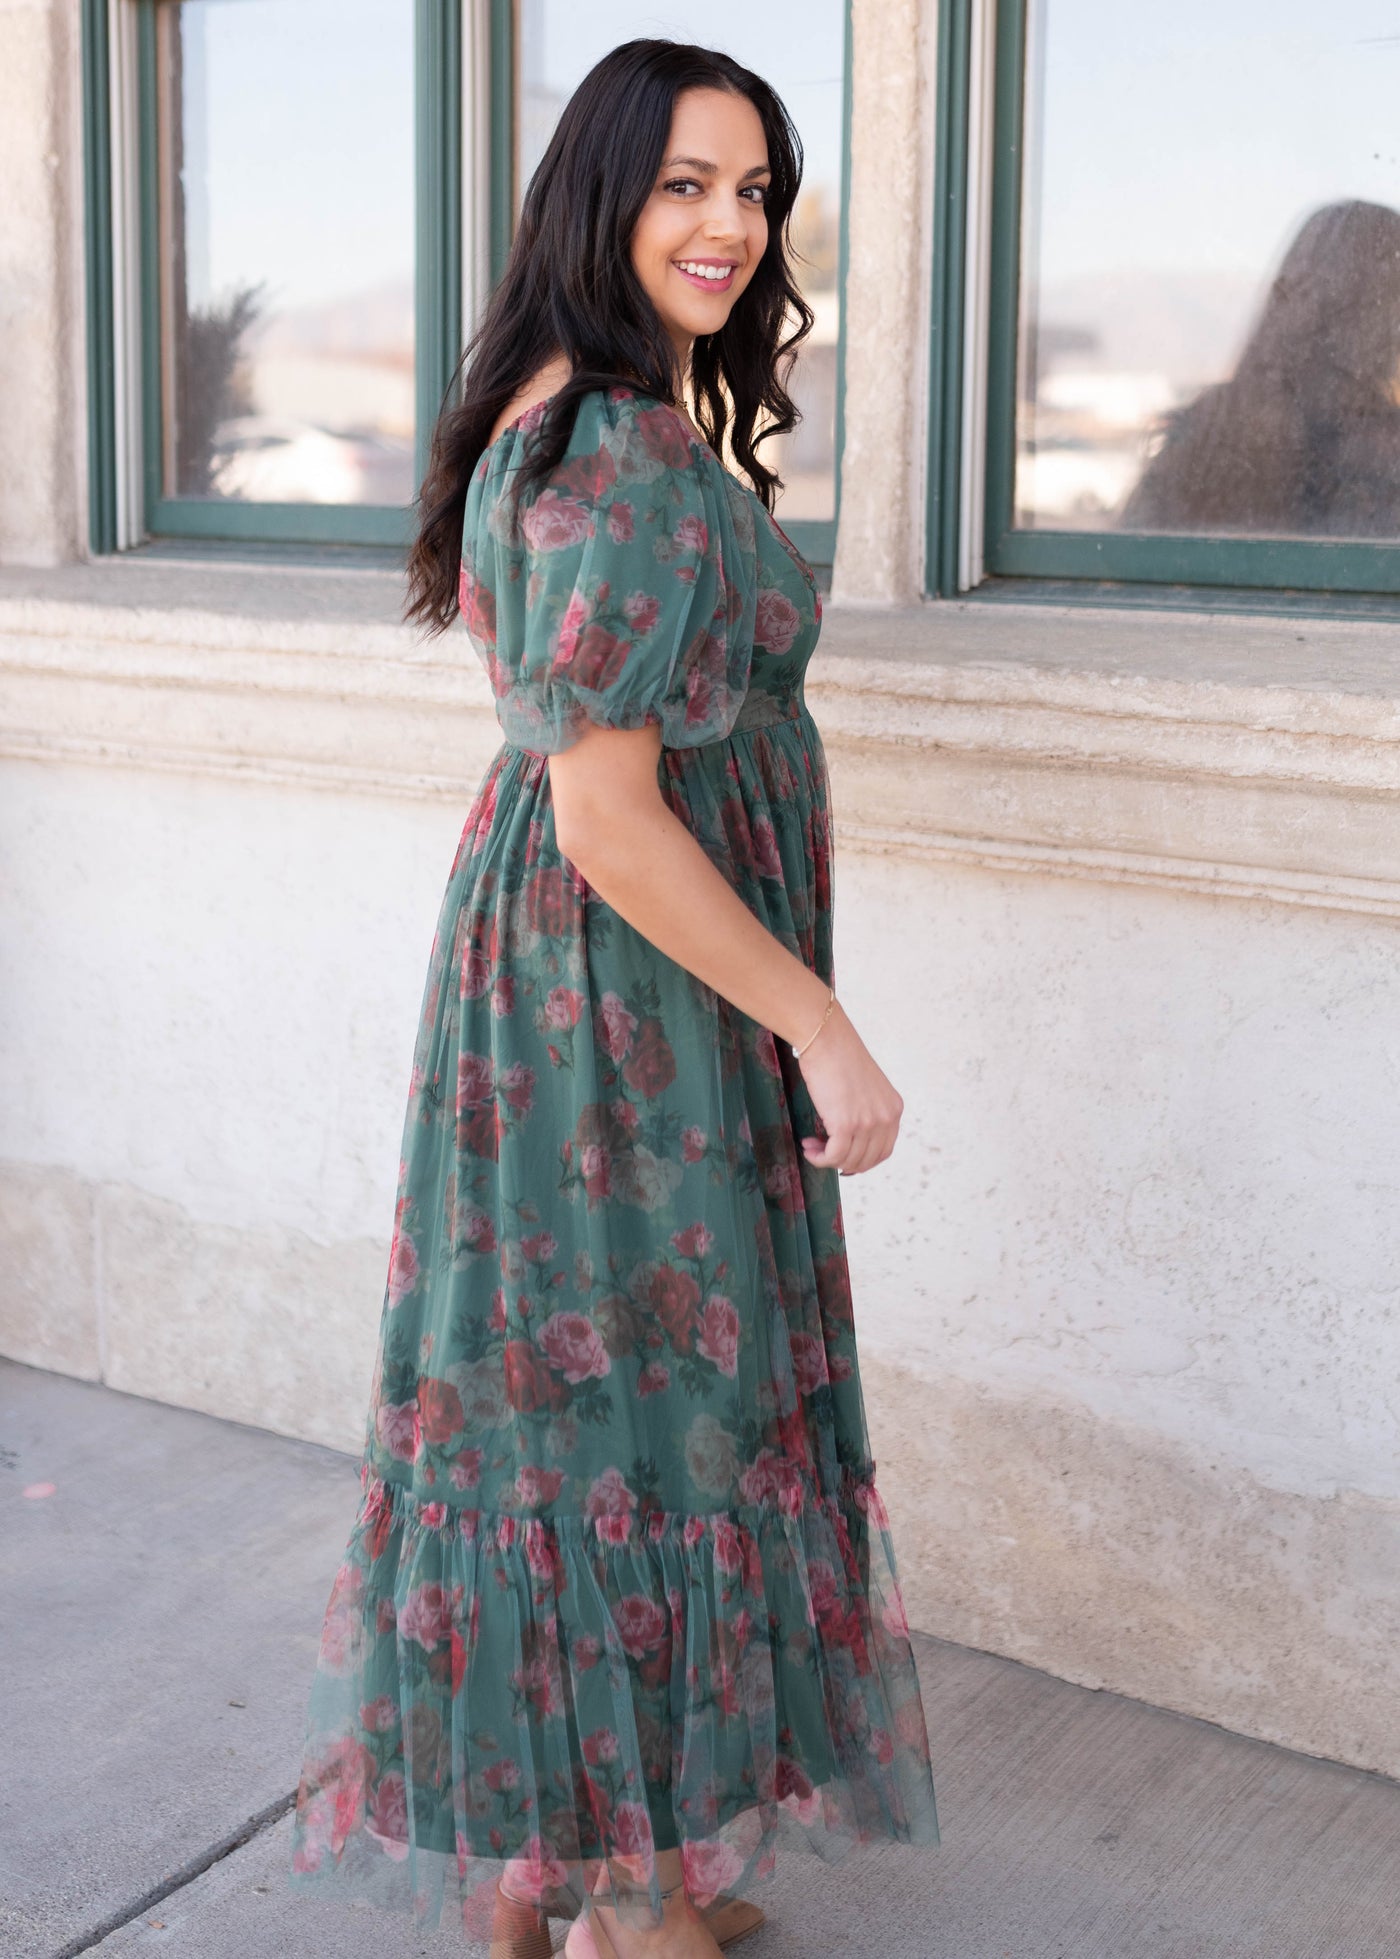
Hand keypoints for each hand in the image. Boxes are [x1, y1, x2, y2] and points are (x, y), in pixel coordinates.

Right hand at [794, 1003, 902, 1174]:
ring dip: (827, 1159)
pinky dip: (819, 1158)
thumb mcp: (864, 1087)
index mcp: (894, 1108)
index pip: (883, 1151)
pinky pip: (834, 1156)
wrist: (826, 1039)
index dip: (861, 1160)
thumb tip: (848, 1139)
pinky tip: (808, 1147)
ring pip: (849, 1160)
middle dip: (842, 1163)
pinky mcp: (846, 1125)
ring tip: (810, 1145)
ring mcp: (868, 1123)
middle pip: (867, 1160)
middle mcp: (886, 1118)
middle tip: (821, 1151)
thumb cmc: (838, 1056)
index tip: (841, 1155)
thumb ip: (865, 1112)